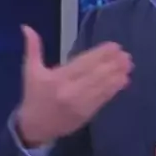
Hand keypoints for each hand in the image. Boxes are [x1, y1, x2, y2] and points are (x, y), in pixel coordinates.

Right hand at [16, 25, 132, 146]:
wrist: (34, 128)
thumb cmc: (34, 96)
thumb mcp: (30, 71)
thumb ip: (33, 48)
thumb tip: (26, 27)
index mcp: (57, 78)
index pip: (83, 63)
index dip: (100, 54)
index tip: (114, 46)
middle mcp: (70, 91)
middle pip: (96, 74)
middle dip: (113, 64)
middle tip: (126, 54)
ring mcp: (80, 104)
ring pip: (102, 87)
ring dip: (117, 75)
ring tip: (129, 65)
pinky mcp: (87, 114)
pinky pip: (103, 99)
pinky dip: (114, 89)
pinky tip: (123, 80)